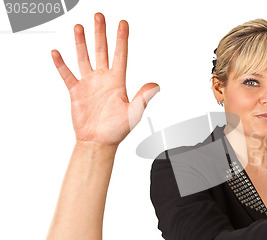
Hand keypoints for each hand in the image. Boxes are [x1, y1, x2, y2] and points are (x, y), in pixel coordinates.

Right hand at [51, 13, 158, 145]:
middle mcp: (103, 79)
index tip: (122, 22)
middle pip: (102, 50)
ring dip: (81, 43)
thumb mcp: (133, 113)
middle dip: (100, 33)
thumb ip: (143, 98)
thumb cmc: (117, 130)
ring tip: (79, 27)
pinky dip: (61, 64)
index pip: (120, 54)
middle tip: (98, 16)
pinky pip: (67, 74)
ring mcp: (89, 84)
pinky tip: (56, 52)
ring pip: (84, 58)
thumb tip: (155, 85)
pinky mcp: (76, 91)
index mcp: (118, 81)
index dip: (121, 39)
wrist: (98, 142)